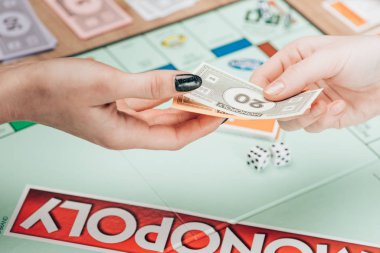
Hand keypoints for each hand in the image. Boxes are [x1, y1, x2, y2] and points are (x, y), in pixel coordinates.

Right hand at [0, 58, 222, 149]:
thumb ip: (151, 84)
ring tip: (202, 93)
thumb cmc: (53, 90)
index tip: (222, 114)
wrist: (22, 88)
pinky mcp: (112, 108)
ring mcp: (118, 121)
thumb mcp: (108, 83)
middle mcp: (124, 132)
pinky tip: (172, 88)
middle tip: (218, 102)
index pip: (175, 138)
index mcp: (124, 136)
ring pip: (160, 117)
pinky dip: (162, 97)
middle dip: (197, 116)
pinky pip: (146, 106)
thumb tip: (187, 83)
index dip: (202, 127)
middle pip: (171, 129)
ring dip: (181, 106)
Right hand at [250, 36, 379, 131]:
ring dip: (304, 116)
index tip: (256, 104)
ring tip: (321, 105)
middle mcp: (297, 82)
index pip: (262, 79)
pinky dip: (323, 119)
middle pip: (272, 105)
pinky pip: (311, 126)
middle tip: (293, 108)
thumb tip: (270, 93)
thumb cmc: (364, 55)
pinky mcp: (322, 116)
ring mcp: (309, 101)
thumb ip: (296, 75)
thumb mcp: (327, 58)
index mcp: (291, 61)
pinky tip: (338, 106)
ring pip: (289, 120)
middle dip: (283, 109)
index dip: (256, 92)